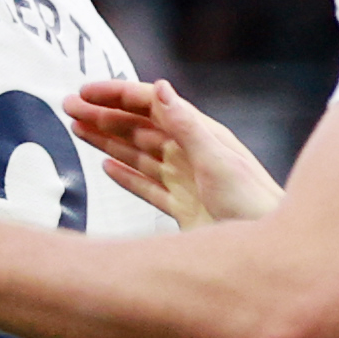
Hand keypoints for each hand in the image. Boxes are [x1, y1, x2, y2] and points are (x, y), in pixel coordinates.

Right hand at [72, 76, 283, 227]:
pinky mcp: (183, 208)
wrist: (270, 250)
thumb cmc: (254, 204)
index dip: (118, 95)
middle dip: (104, 114)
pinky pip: (147, 187)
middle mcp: (192, 154)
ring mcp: (186, 181)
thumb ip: (187, 126)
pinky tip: (107, 167)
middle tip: (68, 106)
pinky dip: (126, 176)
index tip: (85, 92)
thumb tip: (161, 87)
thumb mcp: (218, 162)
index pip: (152, 105)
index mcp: (202, 135)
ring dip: (107, 140)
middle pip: (140, 127)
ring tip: (77, 128)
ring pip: (138, 154)